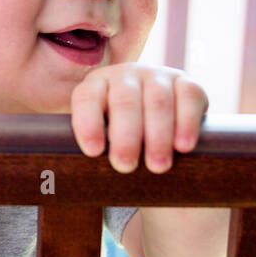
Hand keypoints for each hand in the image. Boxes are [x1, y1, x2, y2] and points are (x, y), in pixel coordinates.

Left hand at [70, 63, 207, 173]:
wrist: (162, 131)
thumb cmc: (123, 141)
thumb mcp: (103, 140)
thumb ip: (91, 150)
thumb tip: (66, 181)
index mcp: (96, 85)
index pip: (87, 98)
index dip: (88, 122)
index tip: (93, 152)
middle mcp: (125, 75)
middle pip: (124, 100)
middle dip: (125, 135)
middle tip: (124, 165)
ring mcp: (158, 75)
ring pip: (157, 100)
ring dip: (157, 135)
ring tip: (156, 166)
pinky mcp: (187, 83)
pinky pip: (188, 97)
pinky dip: (187, 122)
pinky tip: (183, 146)